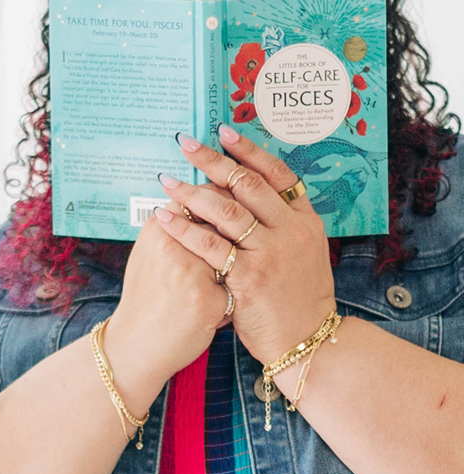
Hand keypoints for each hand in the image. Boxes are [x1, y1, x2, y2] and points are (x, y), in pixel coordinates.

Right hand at [103, 185, 232, 390]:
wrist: (136, 344)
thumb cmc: (144, 298)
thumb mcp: (148, 255)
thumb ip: (172, 228)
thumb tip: (196, 203)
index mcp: (158, 230)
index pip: (200, 195)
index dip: (222, 194)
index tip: (234, 197)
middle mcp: (173, 245)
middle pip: (220, 212)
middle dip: (240, 214)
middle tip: (252, 219)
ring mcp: (190, 272)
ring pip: (234, 243)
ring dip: (247, 243)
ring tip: (254, 248)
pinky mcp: (205, 299)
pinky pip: (237, 278)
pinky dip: (244, 278)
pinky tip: (251, 283)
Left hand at [154, 123, 336, 363]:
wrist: (308, 343)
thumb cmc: (296, 298)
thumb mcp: (303, 253)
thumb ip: (281, 223)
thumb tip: (250, 189)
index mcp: (304, 222)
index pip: (278, 174)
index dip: (249, 150)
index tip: (224, 131)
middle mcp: (291, 232)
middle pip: (247, 185)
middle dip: (213, 160)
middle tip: (185, 142)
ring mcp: (271, 254)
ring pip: (226, 211)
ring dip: (192, 191)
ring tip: (167, 179)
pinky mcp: (250, 278)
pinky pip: (209, 246)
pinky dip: (183, 228)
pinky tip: (164, 217)